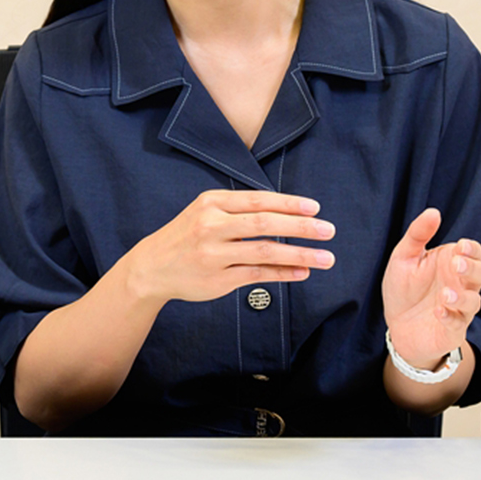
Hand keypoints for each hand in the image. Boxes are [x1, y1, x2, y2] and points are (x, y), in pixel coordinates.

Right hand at [124, 189, 334, 305]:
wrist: (152, 266)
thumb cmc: (188, 235)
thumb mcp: (206, 210)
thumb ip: (240, 209)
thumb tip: (288, 212)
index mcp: (211, 202)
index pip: (258, 200)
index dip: (289, 204)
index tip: (315, 208)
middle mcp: (211, 225)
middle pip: (265, 223)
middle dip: (301, 227)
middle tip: (328, 230)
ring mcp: (214, 254)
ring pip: (264, 251)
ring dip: (299, 254)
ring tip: (325, 257)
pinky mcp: (217, 279)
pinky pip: (257, 274)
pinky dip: (283, 273)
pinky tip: (302, 272)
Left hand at [381, 208, 480, 369]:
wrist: (397, 326)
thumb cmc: (404, 289)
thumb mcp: (404, 257)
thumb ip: (418, 234)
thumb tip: (433, 212)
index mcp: (451, 263)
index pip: (473, 252)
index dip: (472, 249)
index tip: (461, 247)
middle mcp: (460, 285)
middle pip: (480, 274)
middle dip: (471, 268)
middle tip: (456, 264)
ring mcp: (459, 308)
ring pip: (473, 301)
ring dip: (462, 297)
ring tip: (445, 293)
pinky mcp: (451, 330)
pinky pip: (458, 324)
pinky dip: (450, 317)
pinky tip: (438, 311)